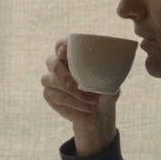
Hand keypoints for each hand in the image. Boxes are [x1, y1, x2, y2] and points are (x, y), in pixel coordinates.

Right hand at [42, 38, 118, 155]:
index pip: (61, 44)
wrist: (100, 114)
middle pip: (53, 62)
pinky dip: (74, 103)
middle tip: (84, 86)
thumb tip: (108, 61)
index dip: (61, 46)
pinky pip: (56, 97)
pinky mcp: (49, 95)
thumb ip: (106, 69)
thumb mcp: (111, 79)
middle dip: (67, 75)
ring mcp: (51, 80)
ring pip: (52, 80)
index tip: (65, 51)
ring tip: (94, 100)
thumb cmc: (105, 91)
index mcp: (72, 55)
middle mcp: (58, 64)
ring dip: (74, 92)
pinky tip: (87, 107)